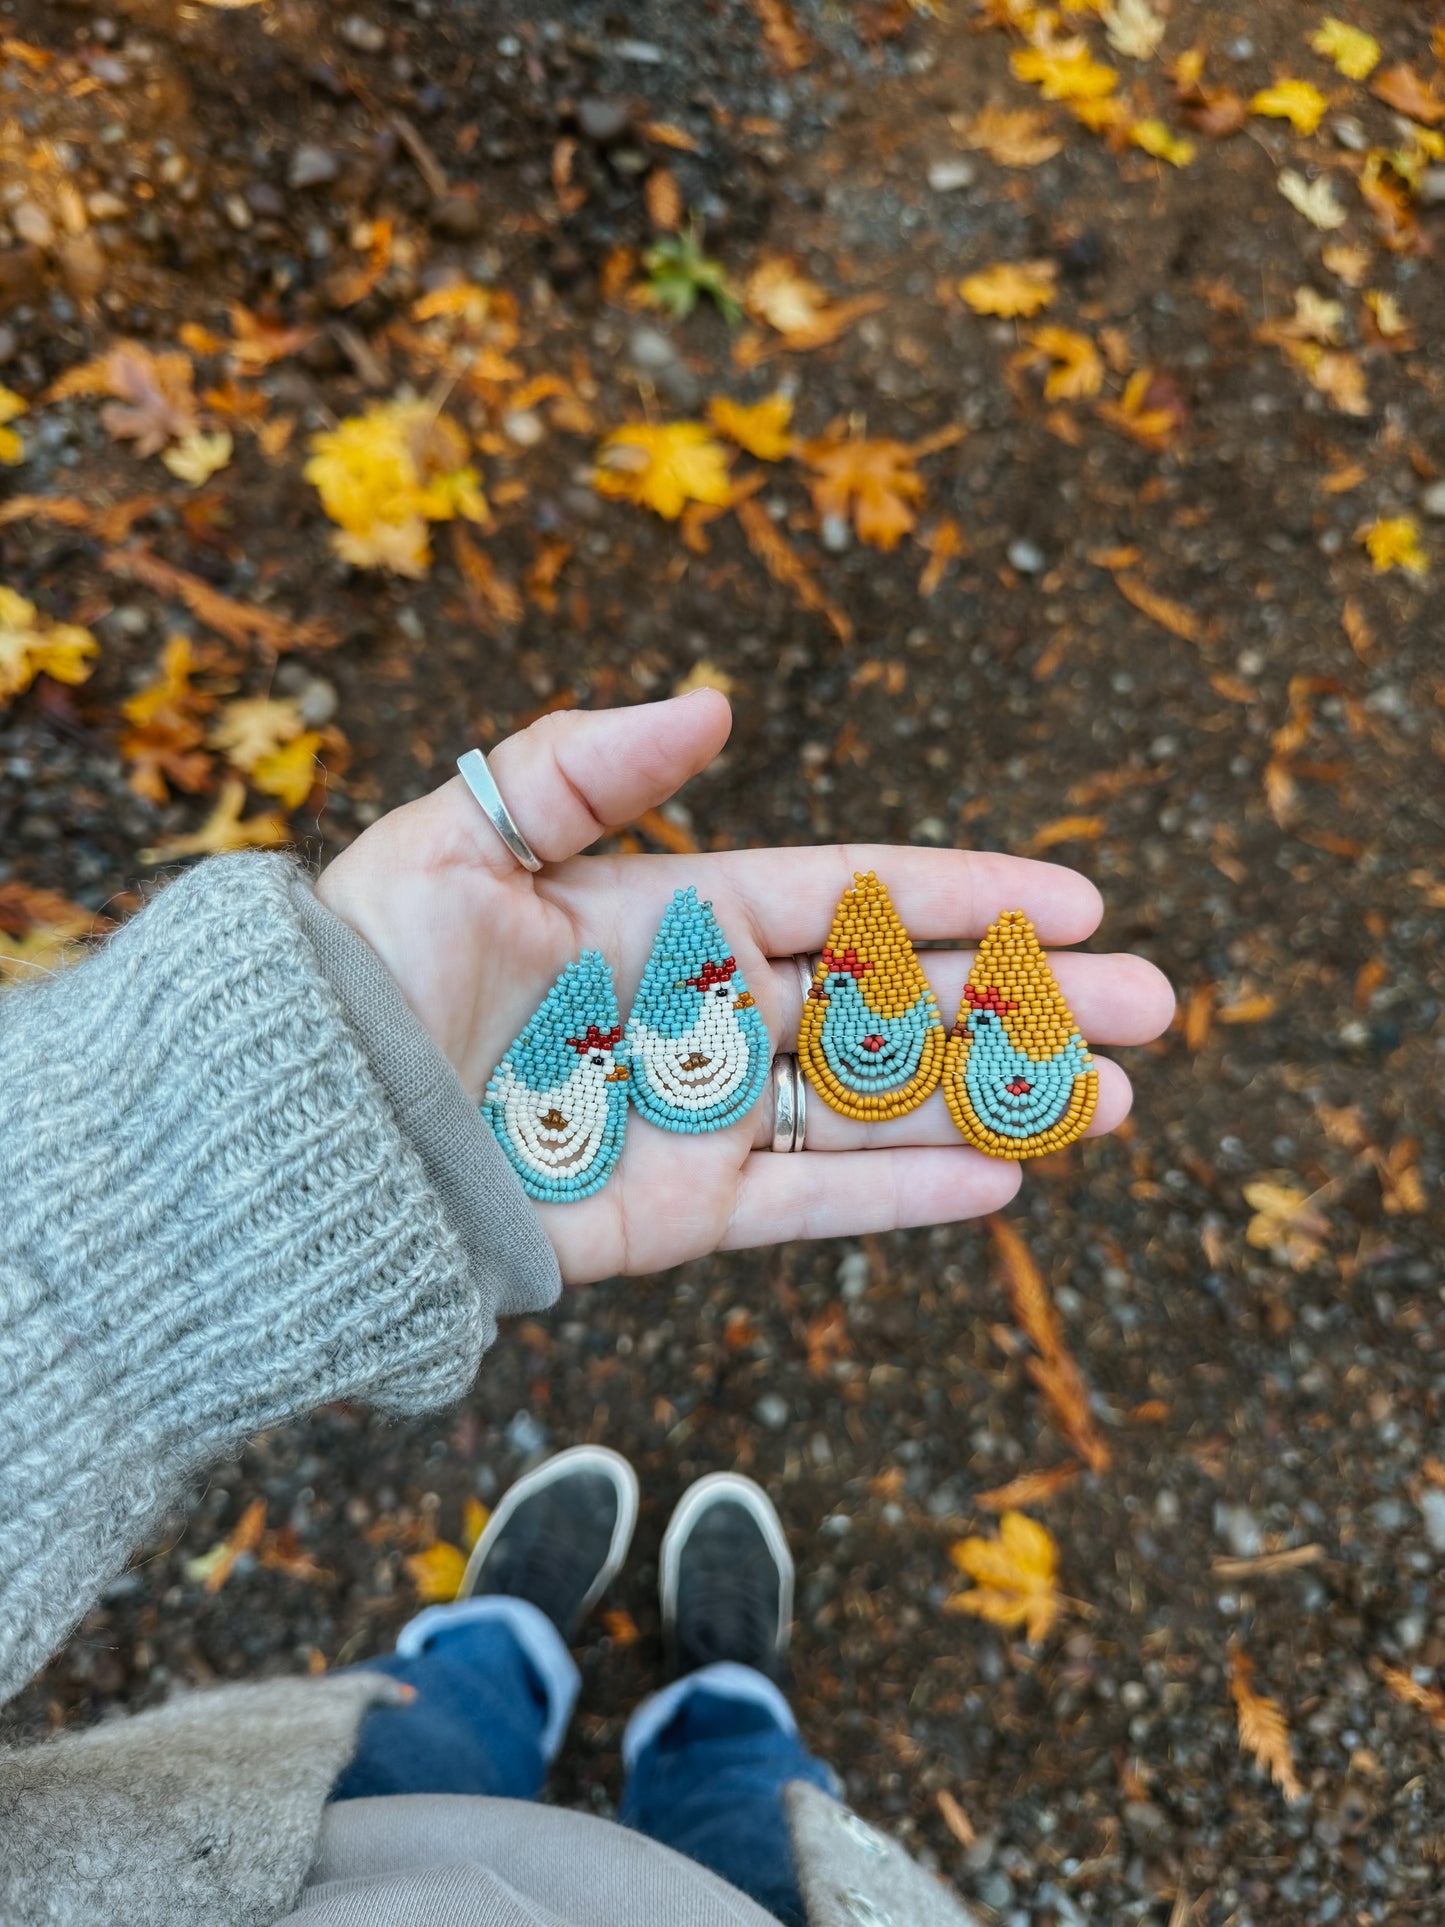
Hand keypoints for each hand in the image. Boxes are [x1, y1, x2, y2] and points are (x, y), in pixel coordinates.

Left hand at [316, 693, 1173, 1283]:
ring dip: (999, 1096)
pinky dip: (908, 1192)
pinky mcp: (685, 1213)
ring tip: (1114, 1097)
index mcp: (675, 916)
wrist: (306, 1127)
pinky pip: (815, 1202)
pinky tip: (1007, 1175)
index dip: (966, 890)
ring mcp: (708, 1117)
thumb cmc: (373, 969)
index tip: (1079, 891)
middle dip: (1025, 999)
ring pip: (883, 1103)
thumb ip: (585, 767)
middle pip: (900, 1000)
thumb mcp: (463, 838)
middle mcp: (711, 1014)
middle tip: (1152, 1004)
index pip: (851, 893)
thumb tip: (714, 701)